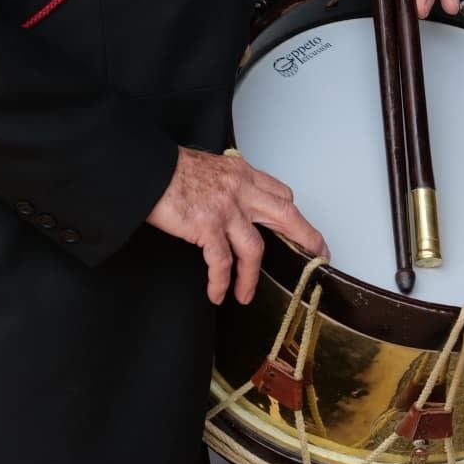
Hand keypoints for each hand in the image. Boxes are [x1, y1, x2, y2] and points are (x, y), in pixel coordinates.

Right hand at [146, 147, 326, 305]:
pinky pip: (221, 262)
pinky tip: (218, 293)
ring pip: (254, 249)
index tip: (300, 229)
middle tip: (317, 254)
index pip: (279, 193)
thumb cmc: (171, 170)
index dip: (292, 213)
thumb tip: (231, 200)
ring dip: (251, 277)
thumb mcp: (210, 168)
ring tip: (246, 295)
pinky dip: (221, 281)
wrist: (146, 170)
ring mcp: (226, 209)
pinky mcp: (207, 226)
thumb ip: (227, 185)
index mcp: (242, 175)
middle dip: (305, 237)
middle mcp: (240, 190)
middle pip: (285, 214)